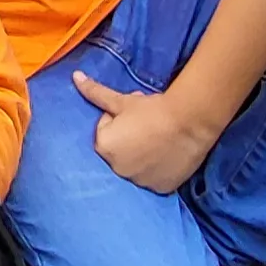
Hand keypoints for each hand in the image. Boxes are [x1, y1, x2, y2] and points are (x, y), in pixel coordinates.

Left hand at [73, 72, 222, 193]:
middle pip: (119, 152)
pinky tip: (168, 155)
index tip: (136, 115)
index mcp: (104, 148)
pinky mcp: (160, 189)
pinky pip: (153, 179)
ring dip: (142, 156)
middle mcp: (118, 169)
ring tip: (160, 140)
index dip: (120, 120)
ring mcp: (140, 182)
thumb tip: (75, 77)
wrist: (190, 121)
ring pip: (136, 167)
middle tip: (149, 127)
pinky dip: (158, 170)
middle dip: (129, 139)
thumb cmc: (153, 109)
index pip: (105, 132)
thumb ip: (95, 92)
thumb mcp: (121, 101)